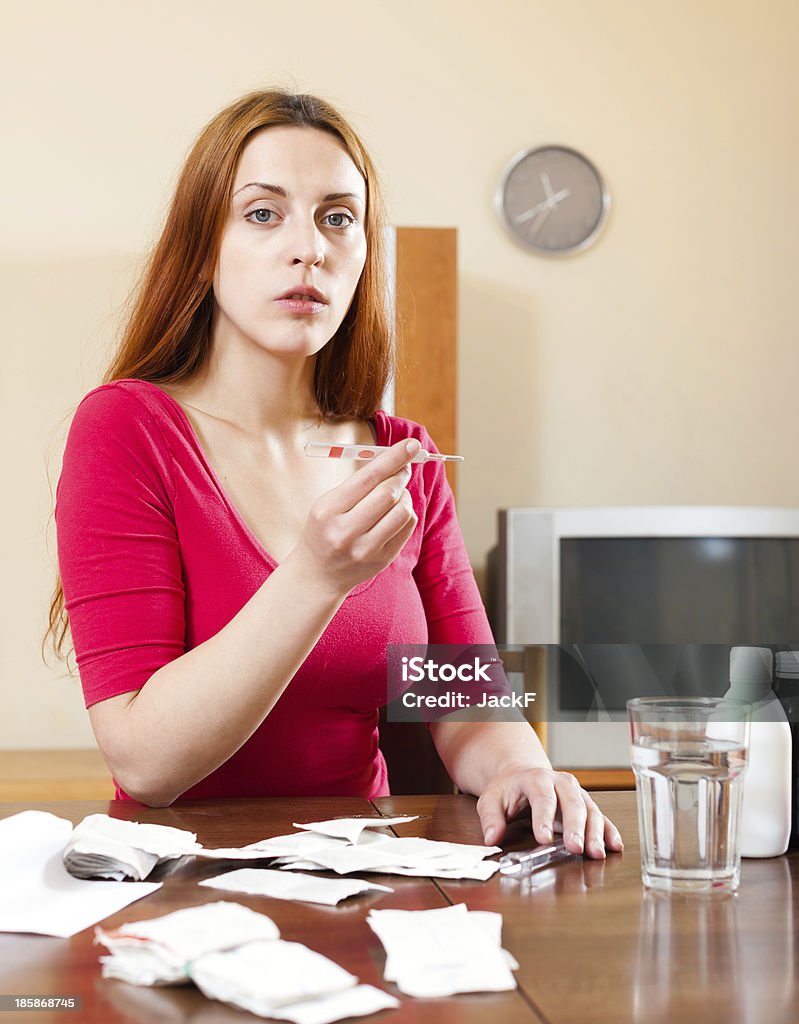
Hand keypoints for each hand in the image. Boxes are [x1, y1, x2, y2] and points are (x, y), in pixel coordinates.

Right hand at [292, 438, 419, 594]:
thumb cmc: (324, 530)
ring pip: (403, 510)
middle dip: (401, 475)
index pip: (368, 477)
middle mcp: (346, 531)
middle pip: (389, 492)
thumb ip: (358, 484)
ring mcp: (365, 549)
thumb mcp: (328, 503)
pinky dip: (406, 513)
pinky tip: (394, 514)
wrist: (318, 574)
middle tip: (402, 469)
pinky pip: (407, 526)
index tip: (411, 444)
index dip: (393, 458)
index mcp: (328, 510)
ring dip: (404, 496)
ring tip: (395, 496)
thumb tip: (396, 460)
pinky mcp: (382, 560)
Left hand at [476, 765, 623, 858]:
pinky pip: (600, 817)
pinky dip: (608, 831)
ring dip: (595, 832)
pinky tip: (614, 845)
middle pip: (572, 802)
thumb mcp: (491, 799)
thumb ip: (491, 818)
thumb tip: (492, 837)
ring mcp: (576, 793)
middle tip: (576, 848)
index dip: (543, 818)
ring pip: (590, 810)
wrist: (523, 774)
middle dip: (575, 826)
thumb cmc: (508, 789)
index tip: (543, 839)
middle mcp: (561, 783)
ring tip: (596, 853)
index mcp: (536, 779)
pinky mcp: (585, 805)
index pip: (542, 798)